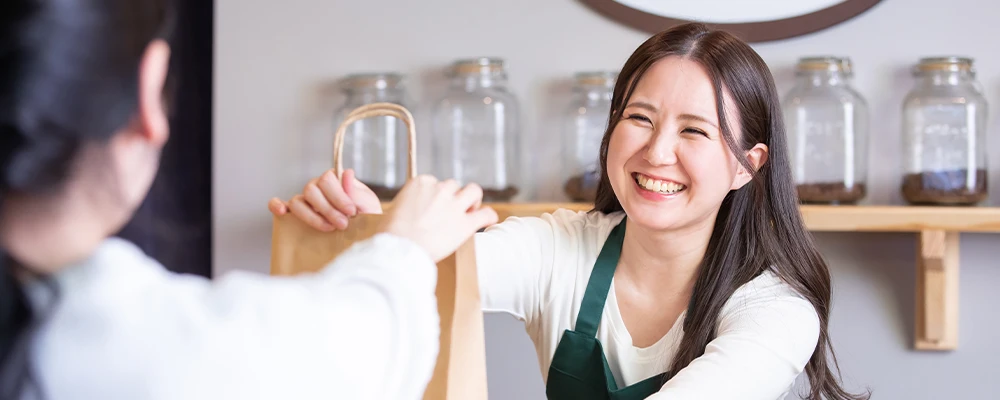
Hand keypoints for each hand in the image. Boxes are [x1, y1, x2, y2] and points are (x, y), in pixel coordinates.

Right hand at [268, 169, 381, 231]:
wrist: (364, 233)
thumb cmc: (366, 217)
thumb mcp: (368, 204)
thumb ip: (357, 192)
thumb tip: (346, 173)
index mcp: (335, 179)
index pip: (327, 179)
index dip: (338, 196)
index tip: (352, 212)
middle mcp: (318, 187)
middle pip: (311, 190)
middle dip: (327, 209)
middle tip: (343, 224)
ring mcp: (306, 200)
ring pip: (297, 201)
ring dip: (312, 216)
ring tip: (328, 228)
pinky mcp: (297, 213)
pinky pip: (280, 205)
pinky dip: (277, 206)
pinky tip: (281, 213)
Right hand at [379, 176, 497, 261]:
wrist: (400, 251)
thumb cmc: (391, 236)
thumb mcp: (391, 212)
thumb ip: (404, 206)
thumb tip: (403, 212)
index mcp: (421, 183)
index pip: (433, 183)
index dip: (434, 196)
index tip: (431, 208)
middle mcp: (439, 189)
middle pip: (452, 186)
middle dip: (452, 197)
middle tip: (449, 212)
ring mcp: (454, 206)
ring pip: (473, 191)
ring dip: (473, 200)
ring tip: (470, 210)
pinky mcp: (466, 224)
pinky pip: (486, 214)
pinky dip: (489, 217)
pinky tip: (487, 221)